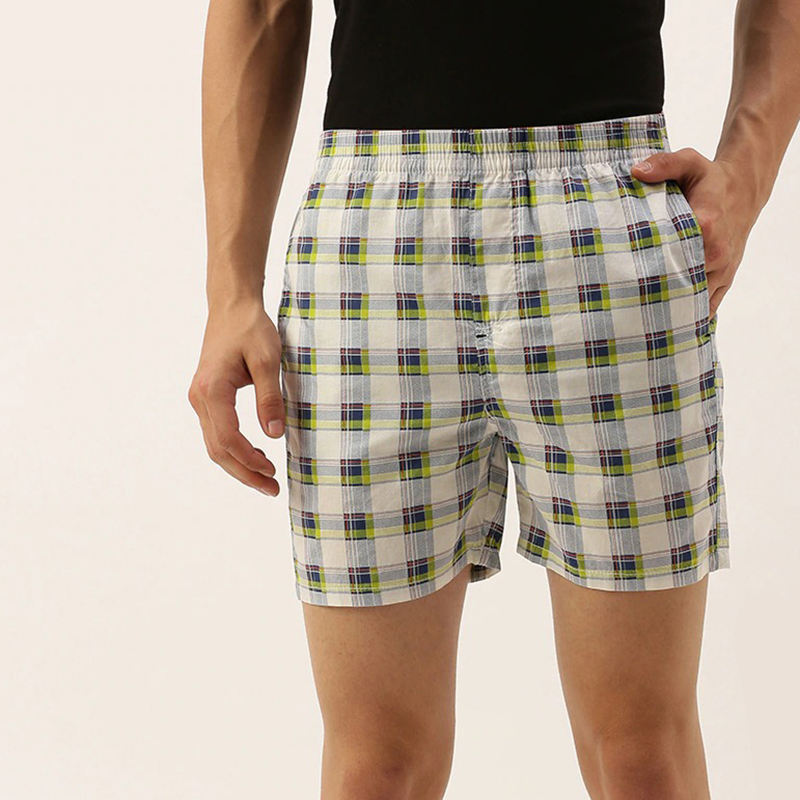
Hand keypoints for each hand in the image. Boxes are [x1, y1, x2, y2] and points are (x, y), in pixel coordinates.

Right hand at [188, 300, 284, 495]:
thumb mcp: (268, 360)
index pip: (228, 438)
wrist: (232, 307)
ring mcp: (200, 399)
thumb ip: (270, 398)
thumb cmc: (251, 329)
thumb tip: (274, 435)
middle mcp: (199, 398)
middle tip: (273, 489)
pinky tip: (255, 457)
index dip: (249, 461)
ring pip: (215, 444)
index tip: (272, 473)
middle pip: (218, 449)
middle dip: (244, 473)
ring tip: (267, 480)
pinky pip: (217, 433)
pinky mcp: (207, 398)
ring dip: (239, 465)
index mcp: (212, 390)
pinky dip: (235, 450)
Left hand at [631, 148, 758, 318]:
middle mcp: (715, 252)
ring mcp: (721, 269)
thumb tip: (636, 171)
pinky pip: (708, 306)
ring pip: (693, 299)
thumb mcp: (689, 162)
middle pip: (679, 282)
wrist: (742, 190)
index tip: (623, 281)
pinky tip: (665, 329)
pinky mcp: (725, 279)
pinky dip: (689, 317)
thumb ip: (664, 164)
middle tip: (622, 308)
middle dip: (652, 295)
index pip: (672, 254)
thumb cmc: (710, 178)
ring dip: (669, 311)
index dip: (647, 268)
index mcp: (704, 225)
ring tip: (638, 323)